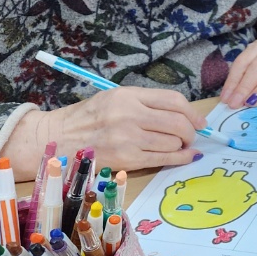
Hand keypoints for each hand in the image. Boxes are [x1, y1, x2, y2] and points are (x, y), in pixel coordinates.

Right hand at [8, 86, 206, 175]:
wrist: (56, 139)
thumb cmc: (87, 118)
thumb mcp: (114, 99)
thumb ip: (146, 103)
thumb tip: (182, 114)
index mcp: (127, 96)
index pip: (174, 100)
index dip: (193, 112)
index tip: (200, 121)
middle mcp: (130, 115)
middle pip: (178, 122)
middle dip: (191, 131)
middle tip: (192, 136)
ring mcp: (128, 138)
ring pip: (173, 142)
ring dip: (183, 146)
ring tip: (181, 146)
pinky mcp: (126, 159)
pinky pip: (163, 159)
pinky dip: (180, 158)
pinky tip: (185, 157)